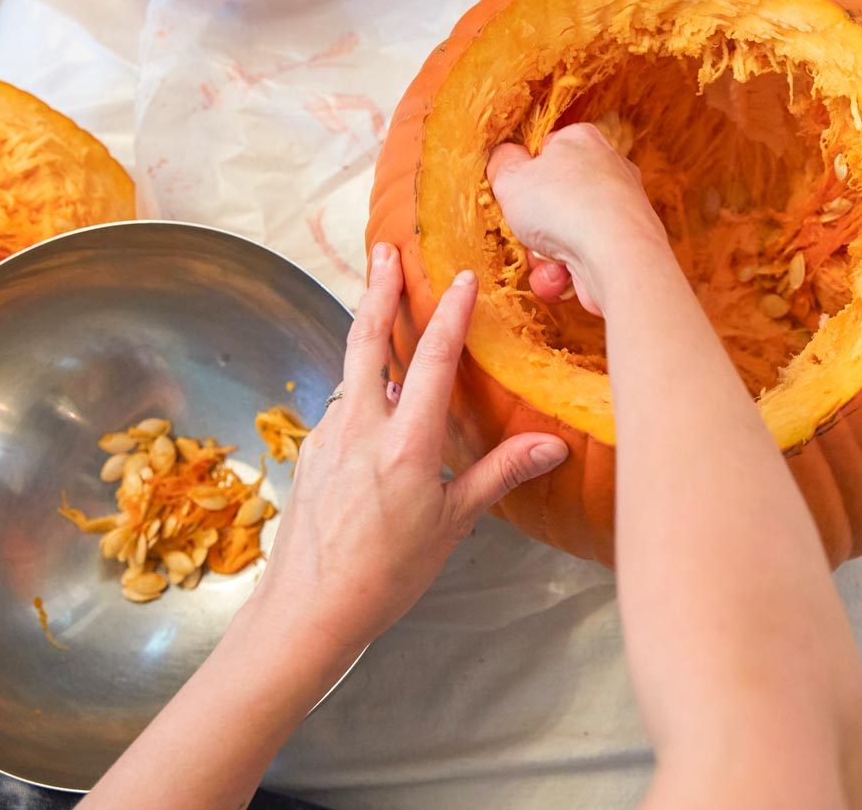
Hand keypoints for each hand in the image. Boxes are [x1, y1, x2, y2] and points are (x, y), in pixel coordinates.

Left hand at [246, 242, 568, 655]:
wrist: (307, 611)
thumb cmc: (386, 575)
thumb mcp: (453, 524)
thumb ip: (500, 474)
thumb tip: (554, 446)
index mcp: (405, 443)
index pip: (434, 360)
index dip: (450, 313)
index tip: (462, 278)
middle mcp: (360, 428)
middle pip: (368, 340)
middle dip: (379, 290)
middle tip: (386, 251)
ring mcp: (327, 437)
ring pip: (350, 371)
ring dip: (367, 334)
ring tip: (380, 307)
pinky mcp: (309, 454)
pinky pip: (340, 406)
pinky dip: (358, 386)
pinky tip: (371, 397)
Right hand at [487, 122, 665, 314]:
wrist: (617, 257)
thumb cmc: (563, 207)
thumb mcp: (511, 178)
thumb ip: (501, 163)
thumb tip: (502, 156)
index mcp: (582, 141)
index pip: (546, 150)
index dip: (523, 174)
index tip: (514, 193)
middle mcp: (607, 171)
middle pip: (552, 200)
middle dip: (533, 226)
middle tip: (526, 232)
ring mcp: (618, 211)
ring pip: (563, 235)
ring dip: (544, 256)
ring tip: (548, 259)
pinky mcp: (622, 247)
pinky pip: (581, 260)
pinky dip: (565, 273)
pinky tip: (564, 275)